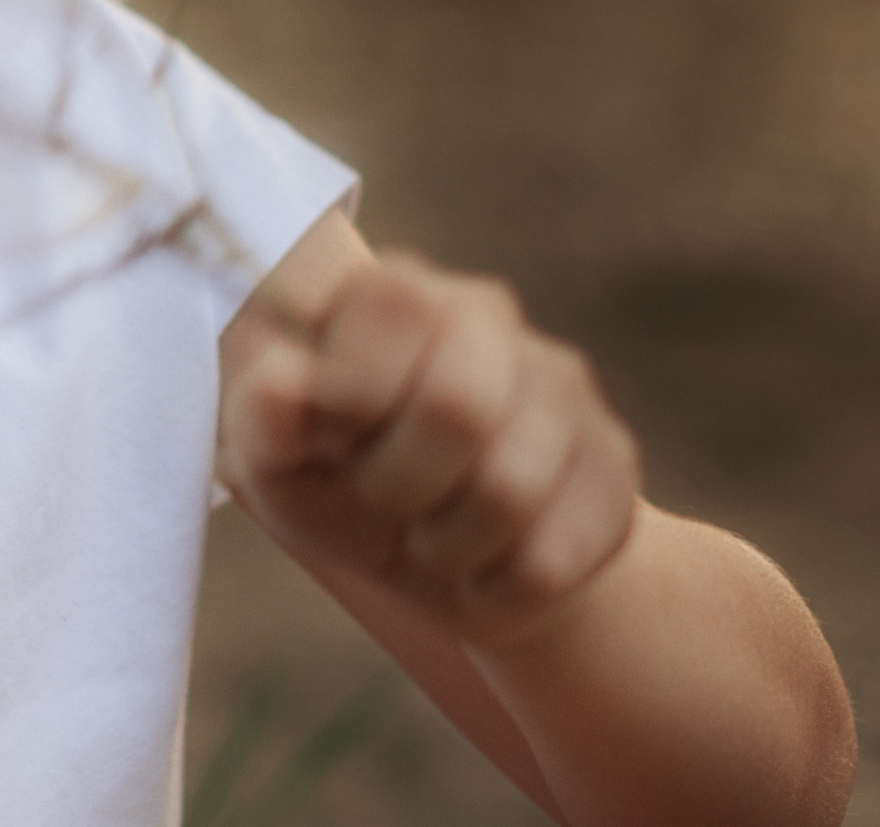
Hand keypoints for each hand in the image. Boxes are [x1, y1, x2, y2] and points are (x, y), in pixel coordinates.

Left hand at [221, 250, 643, 648]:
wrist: (437, 559)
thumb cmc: (335, 485)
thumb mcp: (277, 461)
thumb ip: (265, 419)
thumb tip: (278, 385)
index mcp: (394, 289)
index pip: (394, 307)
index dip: (354, 396)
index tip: (332, 438)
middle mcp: (486, 313)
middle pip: (459, 406)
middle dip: (397, 486)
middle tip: (377, 500)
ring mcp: (562, 382)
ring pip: (510, 491)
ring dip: (445, 546)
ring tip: (427, 534)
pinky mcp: (614, 461)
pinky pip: (556, 556)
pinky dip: (497, 589)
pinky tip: (482, 563)